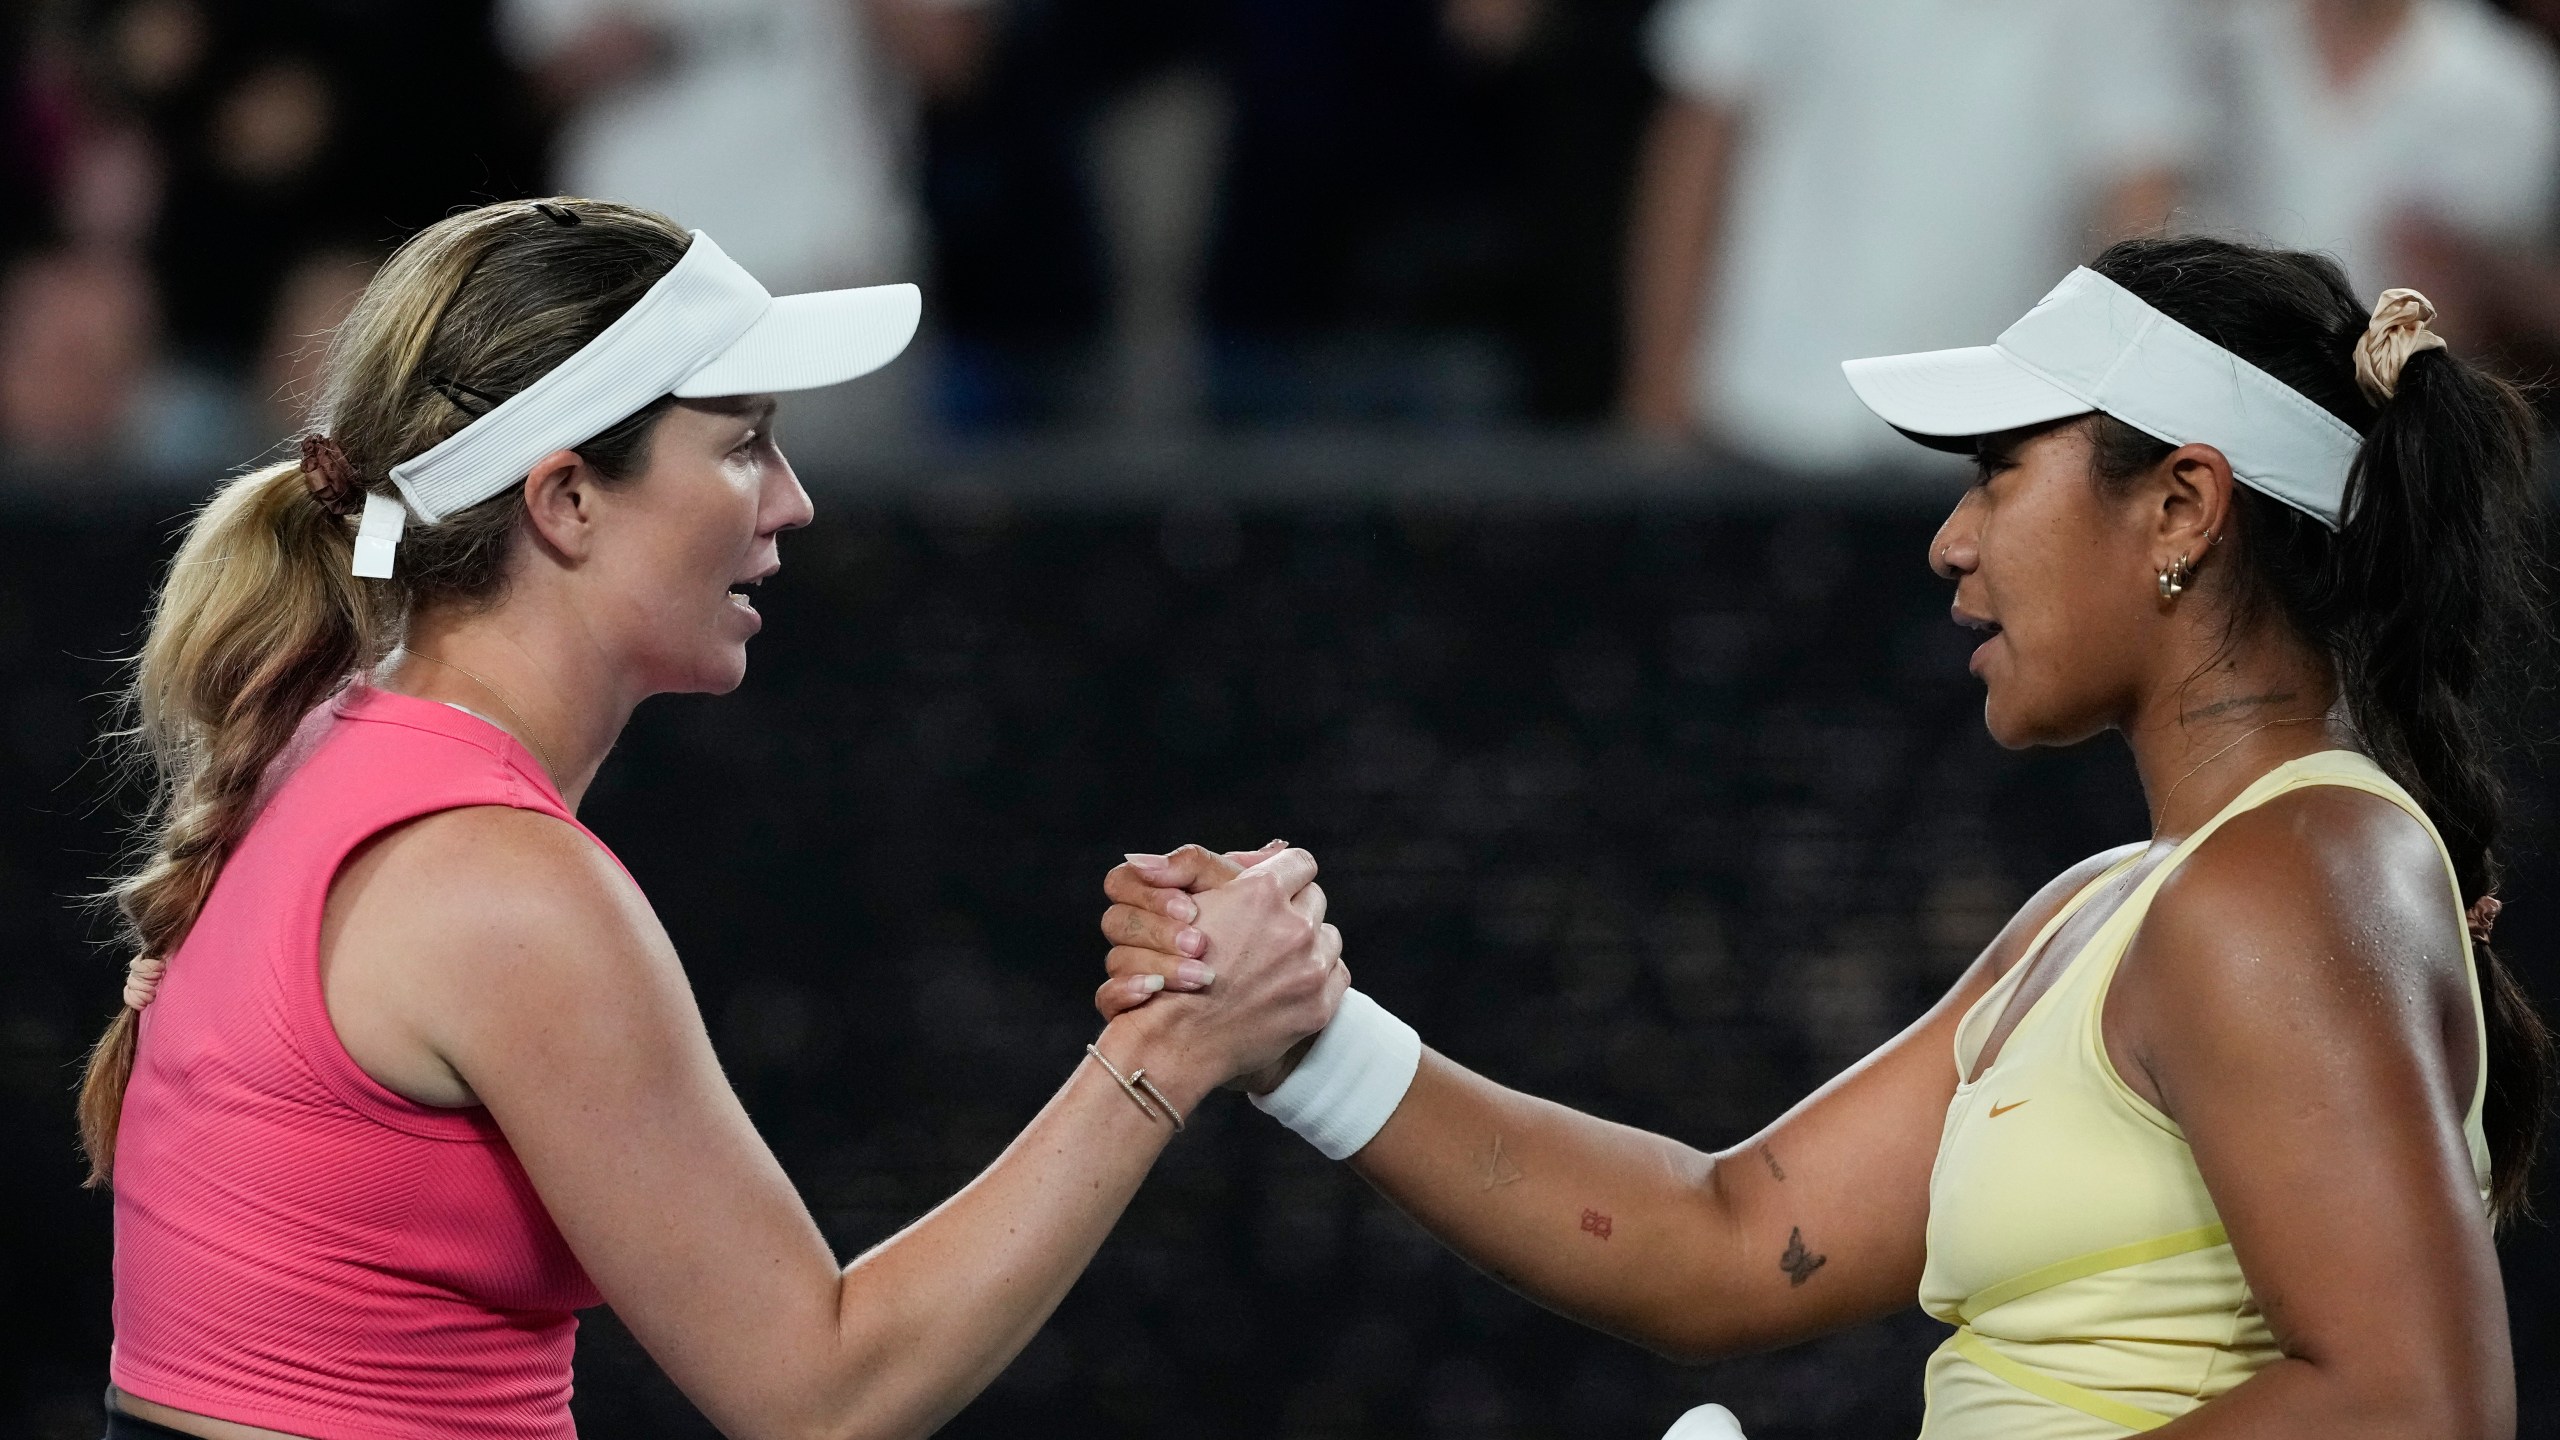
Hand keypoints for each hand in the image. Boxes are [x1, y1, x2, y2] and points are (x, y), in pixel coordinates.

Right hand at [1097, 845, 1342, 1091]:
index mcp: (1261, 892)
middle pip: (1314, 898)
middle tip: (1268, 929)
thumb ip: (1224, 867)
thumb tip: (1273, 848)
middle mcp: (1293, 925)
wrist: (1178, 1039)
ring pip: (1328, 936)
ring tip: (1274, 961)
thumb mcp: (1192, 901)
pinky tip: (1287, 985)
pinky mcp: (1319, 1003)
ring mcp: (1310, 966)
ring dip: (1308, 943)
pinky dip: (1317, 976)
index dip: (1286, 873)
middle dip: (1295, 909)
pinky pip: (1337, 973)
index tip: (1277, 888)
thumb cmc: (1174, 967)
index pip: (1299, 862)